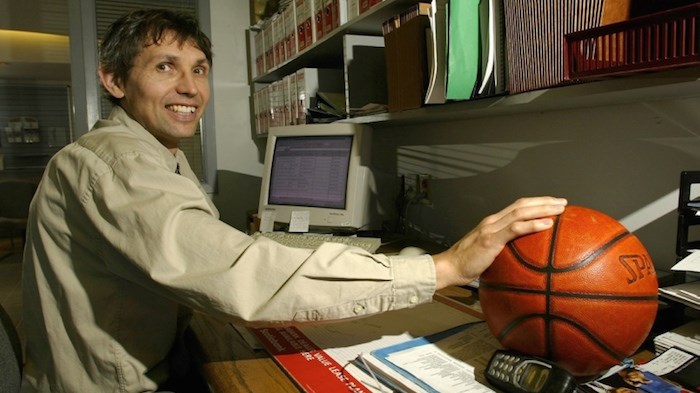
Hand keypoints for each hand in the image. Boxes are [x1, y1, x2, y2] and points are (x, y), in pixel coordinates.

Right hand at [432, 196, 567, 288]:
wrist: (449, 267)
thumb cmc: (466, 265)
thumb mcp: (487, 255)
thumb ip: (501, 251)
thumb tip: (520, 261)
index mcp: (492, 223)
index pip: (517, 207)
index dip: (535, 203)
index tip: (552, 204)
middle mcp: (492, 221)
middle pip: (522, 204)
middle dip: (544, 201)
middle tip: (563, 202)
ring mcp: (491, 228)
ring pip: (521, 212)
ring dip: (543, 209)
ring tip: (560, 209)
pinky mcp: (491, 239)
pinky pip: (515, 229)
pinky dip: (532, 224)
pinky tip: (547, 224)